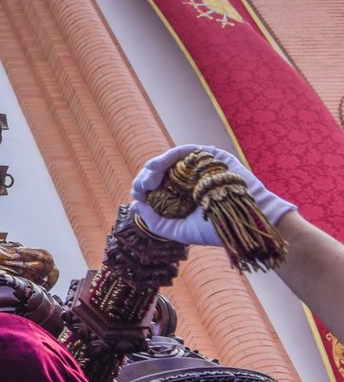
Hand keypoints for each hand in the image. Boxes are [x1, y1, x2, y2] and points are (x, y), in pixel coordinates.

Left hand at [129, 144, 295, 245]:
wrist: (246, 225)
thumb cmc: (215, 230)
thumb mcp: (179, 231)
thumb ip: (156, 222)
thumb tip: (135, 204)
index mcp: (178, 194)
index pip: (154, 186)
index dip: (141, 186)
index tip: (138, 193)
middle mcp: (186, 179)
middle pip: (158, 171)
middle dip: (146, 176)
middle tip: (144, 185)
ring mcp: (197, 167)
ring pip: (169, 159)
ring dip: (156, 165)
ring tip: (150, 176)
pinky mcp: (210, 158)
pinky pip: (188, 150)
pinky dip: (172, 154)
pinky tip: (162, 164)